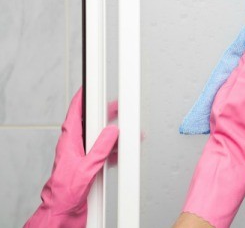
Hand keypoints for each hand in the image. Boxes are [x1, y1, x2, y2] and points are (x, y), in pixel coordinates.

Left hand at [24, 88, 118, 227]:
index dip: (82, 98)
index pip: (75, 113)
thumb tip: (112, 131)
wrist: (62, 211)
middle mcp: (75, 146)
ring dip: (114, 135)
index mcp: (69, 141)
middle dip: (105, 113)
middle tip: (117, 105)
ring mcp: (82, 155)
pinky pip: (104, 153)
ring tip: (128, 131)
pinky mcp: (89, 166)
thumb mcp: (87, 168)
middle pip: (91, 123)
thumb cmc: (65, 192)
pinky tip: (123, 151)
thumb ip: (100, 148)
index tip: (90, 87)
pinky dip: (114, 150)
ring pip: (100, 138)